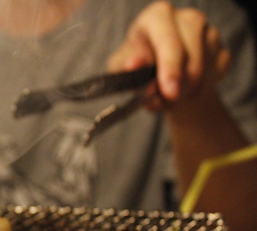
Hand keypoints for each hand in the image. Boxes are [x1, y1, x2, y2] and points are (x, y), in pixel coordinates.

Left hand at [107, 1, 229, 109]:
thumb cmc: (136, 67)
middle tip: (168, 99)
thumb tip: (135, 64)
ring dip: (188, 90)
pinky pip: (217, 74)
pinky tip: (186, 92)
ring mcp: (208, 32)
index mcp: (156, 17)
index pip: (167, 36)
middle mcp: (185, 18)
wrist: (158, 78)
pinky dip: (201, 90)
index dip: (170, 65)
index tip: (169, 91)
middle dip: (180, 83)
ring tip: (170, 95)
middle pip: (191, 53)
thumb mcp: (122, 68)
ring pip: (206, 67)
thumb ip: (126, 67)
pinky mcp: (222, 50)